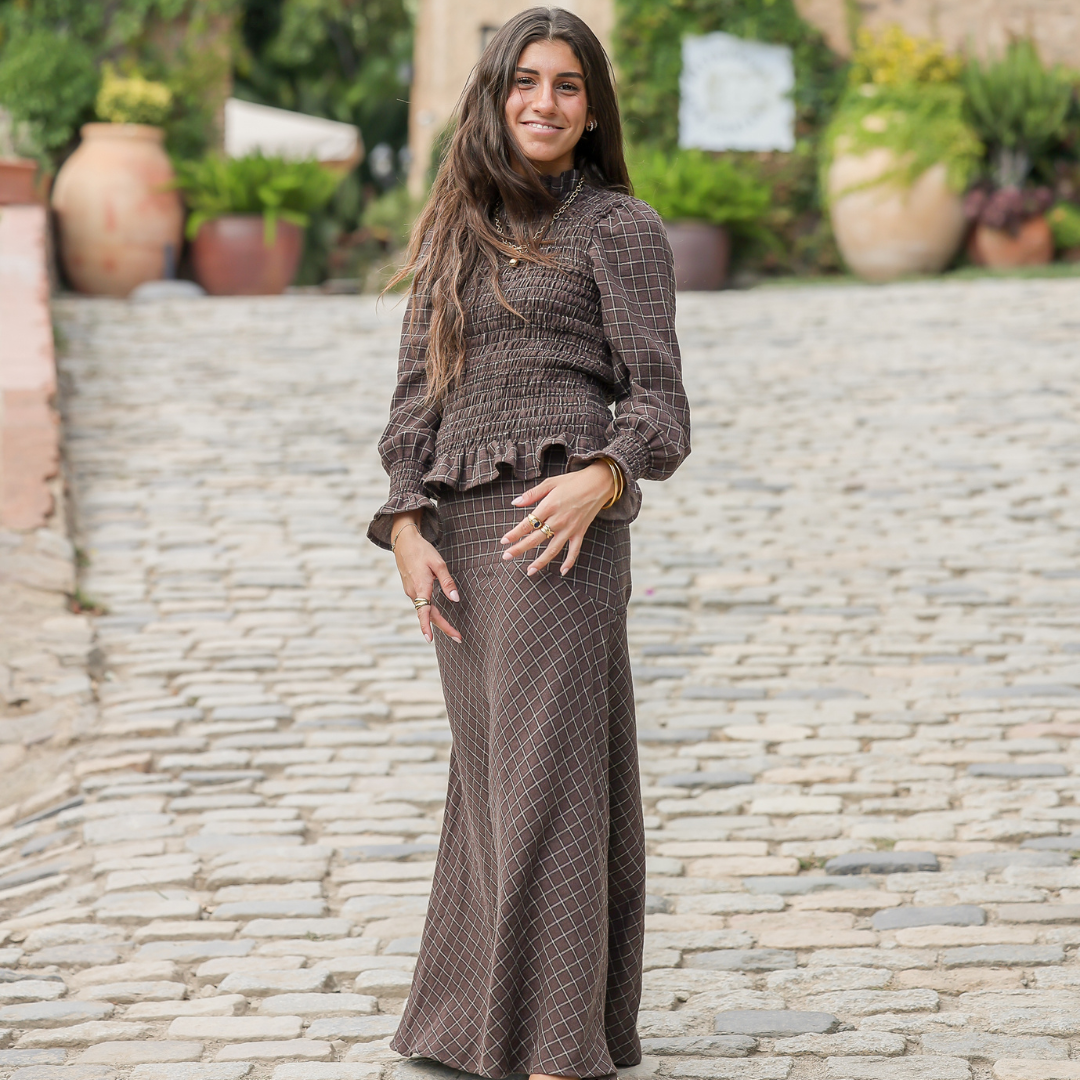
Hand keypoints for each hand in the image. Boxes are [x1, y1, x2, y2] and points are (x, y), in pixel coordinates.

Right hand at [391, 512, 461, 642]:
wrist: (404, 542)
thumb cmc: (422, 551)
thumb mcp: (438, 564)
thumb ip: (447, 582)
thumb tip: (455, 599)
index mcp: (421, 587)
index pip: (424, 612)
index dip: (426, 627)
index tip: (429, 640)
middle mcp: (414, 593)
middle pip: (429, 615)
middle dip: (444, 627)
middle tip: (459, 638)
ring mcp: (411, 591)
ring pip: (425, 610)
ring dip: (438, 621)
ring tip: (452, 630)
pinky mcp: (411, 589)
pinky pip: (422, 604)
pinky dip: (431, 613)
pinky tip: (437, 616)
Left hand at [500, 461, 616, 575]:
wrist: (599, 483)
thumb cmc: (573, 481)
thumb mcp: (550, 482)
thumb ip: (532, 494)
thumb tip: (515, 503)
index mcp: (550, 505)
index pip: (528, 523)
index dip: (515, 533)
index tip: (503, 541)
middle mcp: (559, 519)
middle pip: (536, 538)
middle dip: (520, 548)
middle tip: (506, 556)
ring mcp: (570, 528)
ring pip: (553, 549)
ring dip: (541, 561)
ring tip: (529, 571)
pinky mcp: (580, 532)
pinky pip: (574, 550)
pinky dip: (569, 561)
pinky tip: (562, 571)